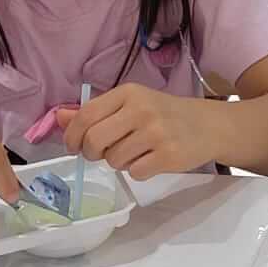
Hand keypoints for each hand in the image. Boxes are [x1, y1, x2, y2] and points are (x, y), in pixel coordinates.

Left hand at [58, 85, 211, 178]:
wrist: (209, 125)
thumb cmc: (164, 114)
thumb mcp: (130, 105)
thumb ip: (95, 112)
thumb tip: (59, 118)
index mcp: (128, 93)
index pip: (87, 115)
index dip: (72, 135)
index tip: (73, 146)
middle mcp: (141, 110)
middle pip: (95, 141)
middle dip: (92, 153)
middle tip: (101, 154)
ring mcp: (157, 133)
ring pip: (114, 160)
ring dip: (118, 162)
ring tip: (135, 153)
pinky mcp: (169, 155)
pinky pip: (135, 173)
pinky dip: (138, 171)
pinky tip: (151, 160)